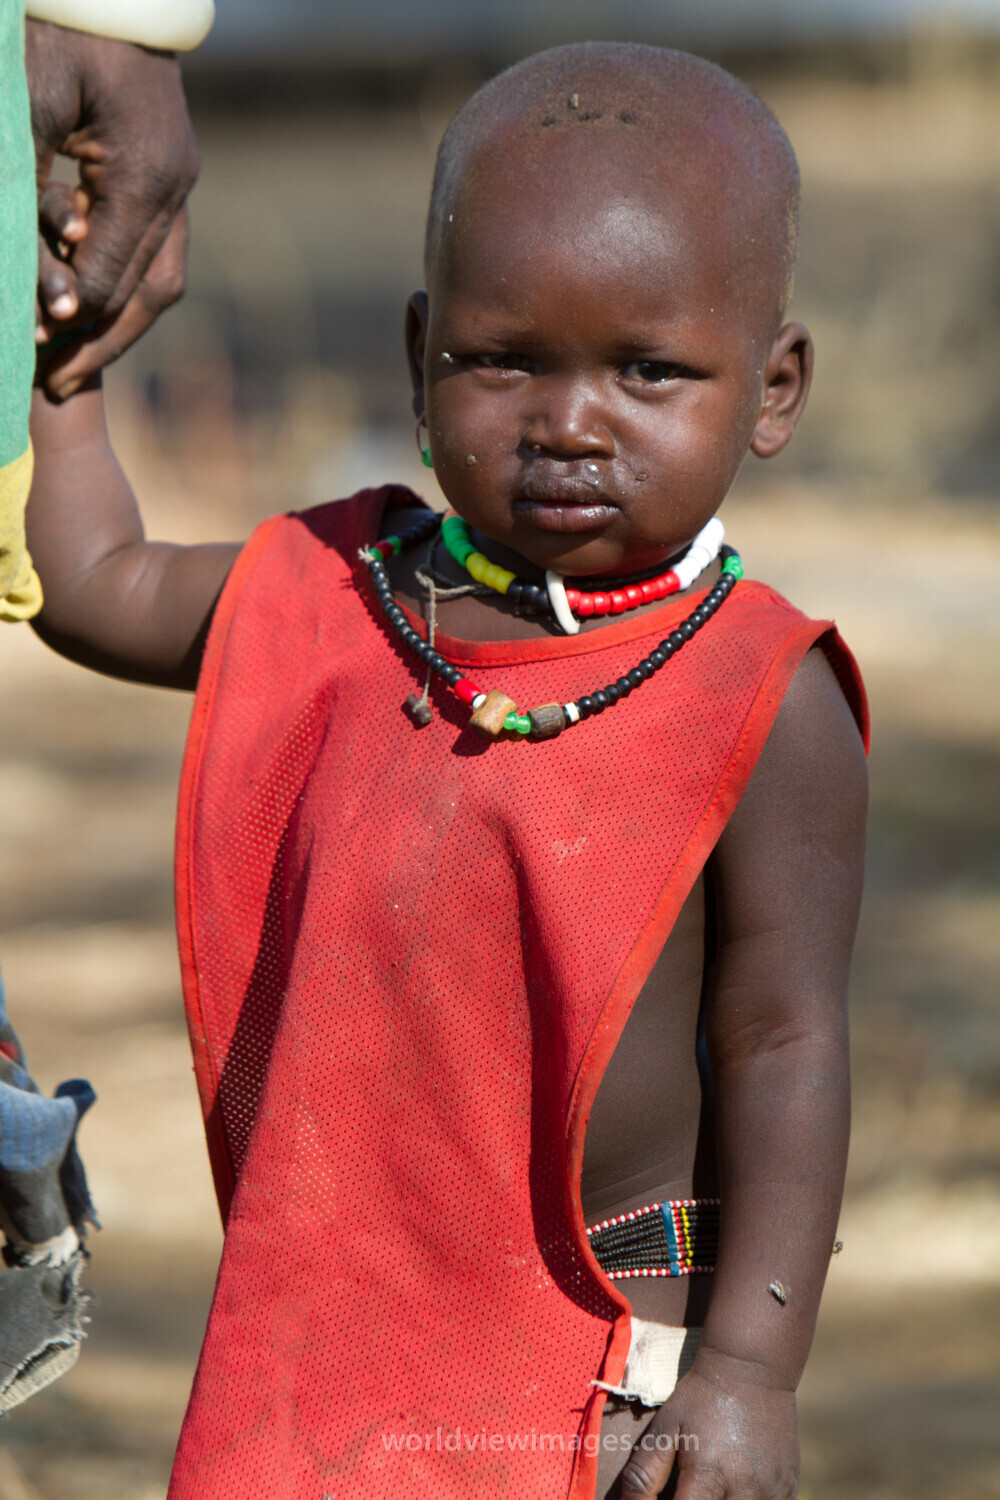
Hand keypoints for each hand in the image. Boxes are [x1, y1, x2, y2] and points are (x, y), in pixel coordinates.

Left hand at [25, 20, 197, 389]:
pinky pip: (158, 246)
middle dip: (101, 341)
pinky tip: (95, 302)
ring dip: (121, 322)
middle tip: (57, 382)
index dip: (73, 322)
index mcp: (147, 176)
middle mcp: (175, 185)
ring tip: (79, 356)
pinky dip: (128, 283)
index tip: (35, 355)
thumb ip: (28, 201)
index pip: (112, 276)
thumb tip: (48, 295)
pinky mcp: (170, 167)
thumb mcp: (24, 111)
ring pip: (162, 276)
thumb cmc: (51, 31)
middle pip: (149, 292)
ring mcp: (180, 177)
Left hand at [620, 1351, 798, 1497]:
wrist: (751, 1368)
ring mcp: (772, 1493)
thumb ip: (643, 1474)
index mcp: (709, 1476)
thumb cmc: (701, 1398)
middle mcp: (744, 1492)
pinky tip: (734, 1490)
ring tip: (709, 1488)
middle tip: (687, 1490)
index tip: (668, 1498)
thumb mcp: (665, 1428)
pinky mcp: (788, 1491)